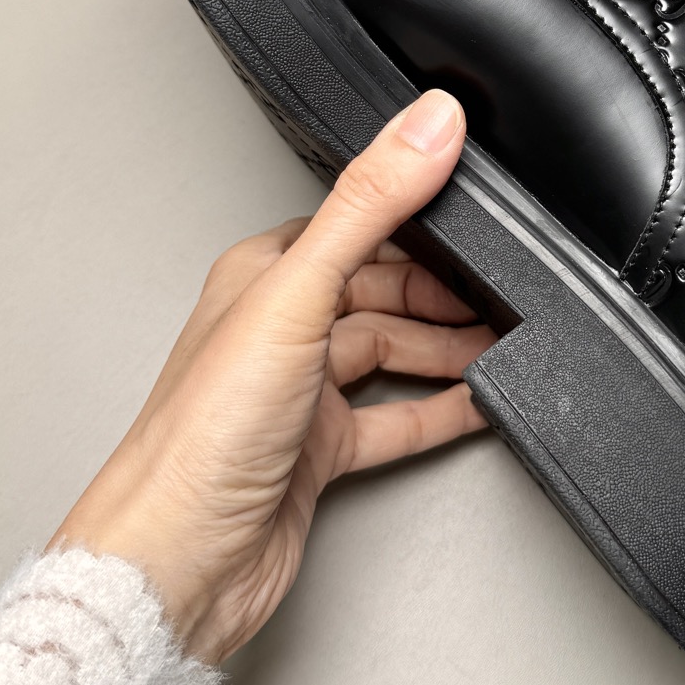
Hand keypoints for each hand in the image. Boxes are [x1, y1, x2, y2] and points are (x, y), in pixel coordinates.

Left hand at [50, 90, 492, 663]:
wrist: (177, 562)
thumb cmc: (203, 437)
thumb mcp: (298, 295)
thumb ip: (369, 204)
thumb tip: (428, 122)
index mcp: (260, 276)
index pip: (355, 227)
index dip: (419, 220)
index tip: (481, 216)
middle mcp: (277, 331)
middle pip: (382, 292)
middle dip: (446, 294)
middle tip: (507, 297)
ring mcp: (298, 395)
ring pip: (392, 354)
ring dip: (449, 350)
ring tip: (505, 347)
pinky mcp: (318, 455)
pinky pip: (396, 420)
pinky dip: (441, 410)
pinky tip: (478, 405)